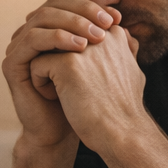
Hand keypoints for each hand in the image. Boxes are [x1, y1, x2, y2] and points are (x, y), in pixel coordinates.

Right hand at [3, 0, 119, 148]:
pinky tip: (79, 48)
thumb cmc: (83, 98)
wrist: (63, 131)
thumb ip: (104, 40)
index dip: (90, 5)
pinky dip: (57, 39)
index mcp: (47, 29)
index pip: (65, 0)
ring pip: (42, 18)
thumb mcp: (97, 62)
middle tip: (107, 25)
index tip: (116, 19)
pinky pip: (32, 40)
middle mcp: (30, 34)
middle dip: (83, 11)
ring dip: (73, 23)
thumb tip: (121, 17)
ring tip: (97, 37)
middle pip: (52, 4)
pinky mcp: (11, 64)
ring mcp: (18, 48)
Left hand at [28, 25, 146, 155]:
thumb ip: (122, 48)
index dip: (71, 60)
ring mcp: (83, 47)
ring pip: (45, 52)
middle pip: (57, 42)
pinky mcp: (67, 62)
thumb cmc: (123, 109)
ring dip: (50, 74)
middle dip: (58, 65)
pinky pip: (36, 65)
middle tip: (78, 91)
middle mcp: (99, 34)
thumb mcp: (131, 70)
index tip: (87, 83)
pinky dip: (42, 86)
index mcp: (113, 33)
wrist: (122, 134)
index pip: (73, 35)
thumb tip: (120, 33)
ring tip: (68, 94)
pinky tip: (61, 100)